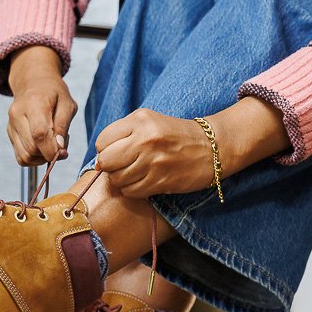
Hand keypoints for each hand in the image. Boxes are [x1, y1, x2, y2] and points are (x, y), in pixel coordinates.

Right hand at [6, 45, 76, 166]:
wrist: (33, 82)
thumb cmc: (54, 93)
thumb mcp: (68, 104)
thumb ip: (64, 126)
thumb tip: (59, 149)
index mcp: (34, 104)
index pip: (39, 134)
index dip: (52, 150)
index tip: (63, 152)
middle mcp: (17, 115)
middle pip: (32, 148)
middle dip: (50, 154)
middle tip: (61, 143)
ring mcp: (11, 125)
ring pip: (25, 156)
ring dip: (42, 157)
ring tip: (51, 143)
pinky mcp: (10, 133)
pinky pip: (21, 157)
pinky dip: (34, 158)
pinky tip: (42, 146)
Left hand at [94, 98, 292, 198]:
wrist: (211, 147)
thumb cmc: (176, 135)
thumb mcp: (150, 121)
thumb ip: (123, 134)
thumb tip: (99, 160)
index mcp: (140, 120)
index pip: (102, 141)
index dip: (105, 150)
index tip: (116, 153)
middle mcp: (144, 139)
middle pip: (106, 161)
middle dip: (110, 167)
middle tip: (122, 166)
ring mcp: (153, 161)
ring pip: (117, 179)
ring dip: (122, 180)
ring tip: (135, 174)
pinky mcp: (160, 180)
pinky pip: (132, 191)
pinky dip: (133, 190)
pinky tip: (144, 182)